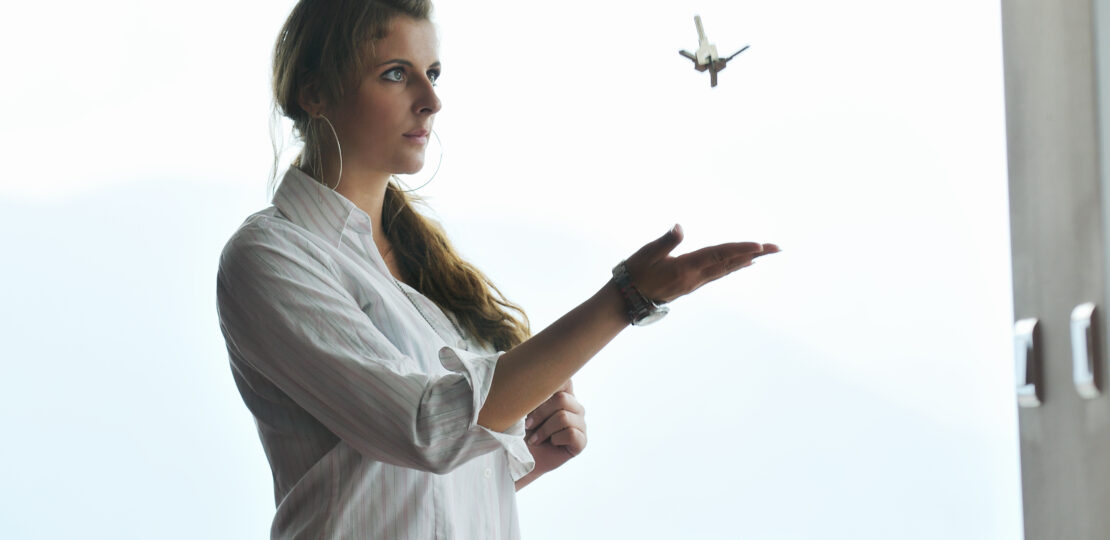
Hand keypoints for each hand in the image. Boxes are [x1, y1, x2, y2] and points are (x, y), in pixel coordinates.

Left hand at [523, 379, 585, 476]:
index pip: (565, 380)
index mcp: (563, 394)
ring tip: (535, 438)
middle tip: (528, 425)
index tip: (531, 399)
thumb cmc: (519, 430)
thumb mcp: (524, 407)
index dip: (549, 387)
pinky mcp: (581, 441)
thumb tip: (537, 377)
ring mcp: (580, 424)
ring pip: (563, 417)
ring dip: (544, 429)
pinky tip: (550, 444)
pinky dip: (555, 440)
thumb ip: (535, 393)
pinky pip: (571, 434)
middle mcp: (574, 407)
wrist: (518, 457)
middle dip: (540, 413)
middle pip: (562, 398)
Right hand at [624, 224, 778, 302]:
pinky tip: (743, 264)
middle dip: (754, 254)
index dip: (739, 249)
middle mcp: (695, 277)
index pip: (718, 255)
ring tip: (765, 253)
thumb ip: (665, 241)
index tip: (759, 246)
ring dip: (747, 259)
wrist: (629, 300)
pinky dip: (734, 266)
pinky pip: (719, 274)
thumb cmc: (635, 273)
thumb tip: (679, 227)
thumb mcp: (647, 254)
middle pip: (730, 263)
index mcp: (686, 268)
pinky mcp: (692, 284)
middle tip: (777, 248)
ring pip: (726, 269)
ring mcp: (695, 282)